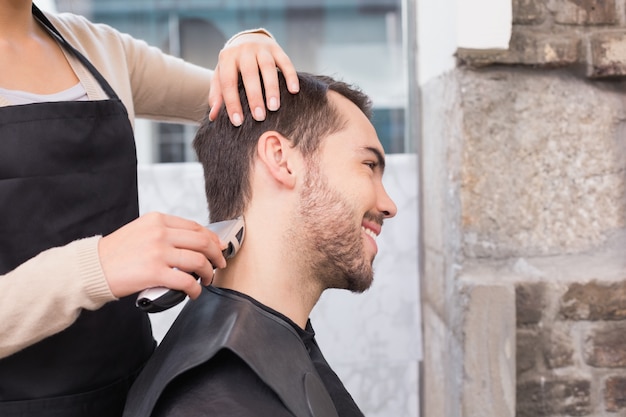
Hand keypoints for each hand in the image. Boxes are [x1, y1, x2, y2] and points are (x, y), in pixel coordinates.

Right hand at [98, 212, 226, 298]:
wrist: (91, 268)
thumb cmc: (115, 254)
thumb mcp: (140, 231)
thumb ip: (164, 232)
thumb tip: (191, 243)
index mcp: (157, 220)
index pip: (195, 226)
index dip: (212, 238)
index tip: (218, 247)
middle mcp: (160, 233)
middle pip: (202, 242)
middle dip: (216, 255)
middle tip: (219, 264)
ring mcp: (158, 252)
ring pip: (198, 261)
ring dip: (208, 273)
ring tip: (207, 280)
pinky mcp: (155, 272)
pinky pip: (186, 281)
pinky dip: (195, 289)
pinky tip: (194, 292)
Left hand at [208, 32, 298, 125]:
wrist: (247, 38)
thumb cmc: (233, 65)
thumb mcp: (221, 75)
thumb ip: (217, 94)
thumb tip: (213, 116)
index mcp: (227, 57)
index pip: (228, 82)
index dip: (232, 103)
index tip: (238, 122)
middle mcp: (244, 50)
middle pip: (249, 74)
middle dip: (254, 97)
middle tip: (259, 117)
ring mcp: (262, 48)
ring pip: (268, 67)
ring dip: (272, 88)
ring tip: (274, 107)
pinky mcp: (277, 49)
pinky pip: (286, 62)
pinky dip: (290, 76)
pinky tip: (294, 91)